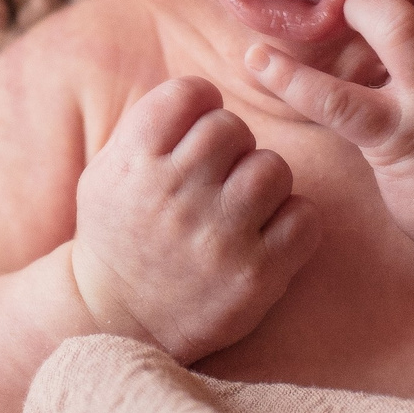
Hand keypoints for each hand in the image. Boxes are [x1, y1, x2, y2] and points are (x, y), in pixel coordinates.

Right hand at [68, 76, 320, 363]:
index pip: (191, 94)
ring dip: (263, 181)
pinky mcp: (255, 276)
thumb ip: (153, 125)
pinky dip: (292, 221)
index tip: (194, 132)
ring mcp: (218, 236)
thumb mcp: (110, 169)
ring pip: (273, 167)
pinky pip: (303, 217)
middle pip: (233, 128)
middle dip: (231, 147)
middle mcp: (175, 194)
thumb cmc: (119, 232)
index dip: (200, 106)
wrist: (116, 320)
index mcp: (135, 161)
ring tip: (242, 205)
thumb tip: (208, 91)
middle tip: (217, 176)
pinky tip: (266, 234)